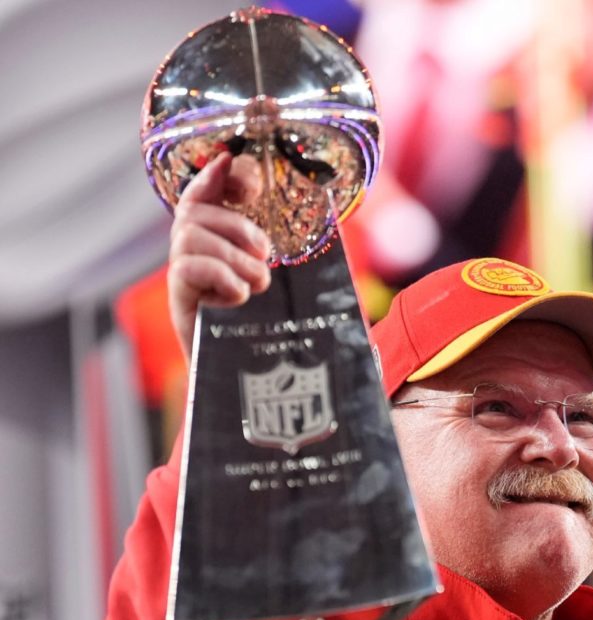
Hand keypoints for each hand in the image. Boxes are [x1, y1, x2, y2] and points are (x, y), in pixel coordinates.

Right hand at [167, 152, 271, 361]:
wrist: (251, 380)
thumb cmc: (271, 326)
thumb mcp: (285, 280)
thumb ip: (284, 248)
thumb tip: (313, 211)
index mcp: (217, 242)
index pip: (202, 193)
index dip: (216, 175)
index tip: (237, 166)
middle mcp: (193, 254)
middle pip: (194, 212)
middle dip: (236, 224)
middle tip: (264, 255)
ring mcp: (183, 277)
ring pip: (190, 236)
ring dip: (233, 255)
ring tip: (257, 283)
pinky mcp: (178, 302)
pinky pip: (186, 268)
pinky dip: (220, 275)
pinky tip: (240, 296)